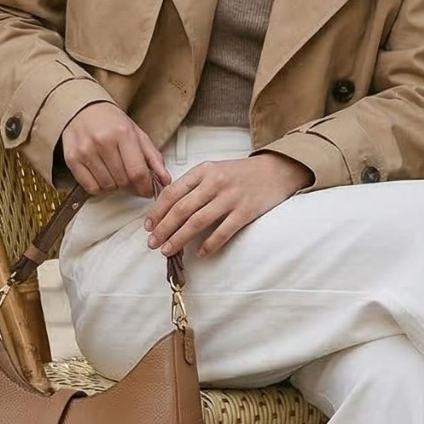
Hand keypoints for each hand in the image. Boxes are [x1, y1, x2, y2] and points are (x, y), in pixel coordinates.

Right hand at [60, 102, 170, 196]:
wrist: (83, 109)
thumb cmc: (111, 122)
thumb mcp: (137, 134)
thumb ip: (153, 158)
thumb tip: (165, 180)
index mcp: (123, 133)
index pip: (137, 172)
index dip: (145, 187)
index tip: (147, 190)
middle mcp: (103, 141)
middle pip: (123, 181)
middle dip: (131, 185)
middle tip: (131, 178)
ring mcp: (85, 151)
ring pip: (107, 186)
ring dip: (115, 186)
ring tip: (115, 172)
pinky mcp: (72, 159)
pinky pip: (90, 187)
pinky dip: (99, 187)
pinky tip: (102, 175)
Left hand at [145, 152, 309, 258]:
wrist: (275, 170)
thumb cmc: (240, 173)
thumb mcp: (214, 169)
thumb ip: (193, 185)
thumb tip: (168, 208)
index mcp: (204, 170)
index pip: (173, 192)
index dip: (158, 211)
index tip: (148, 226)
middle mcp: (215, 182)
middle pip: (182, 209)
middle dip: (164, 228)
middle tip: (152, 243)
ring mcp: (231, 197)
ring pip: (198, 221)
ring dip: (180, 238)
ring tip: (167, 250)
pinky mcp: (246, 211)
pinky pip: (223, 231)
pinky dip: (209, 244)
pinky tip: (200, 253)